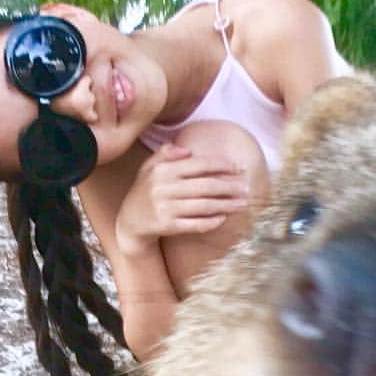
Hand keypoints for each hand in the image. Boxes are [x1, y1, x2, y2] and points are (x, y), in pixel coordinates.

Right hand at [115, 144, 249, 253]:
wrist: (129, 222)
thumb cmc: (145, 191)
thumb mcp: (149, 168)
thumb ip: (165, 154)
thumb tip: (186, 149)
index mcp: (163, 170)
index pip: (198, 164)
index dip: (221, 165)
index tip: (238, 168)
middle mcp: (164, 187)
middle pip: (205, 186)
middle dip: (229, 186)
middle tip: (247, 187)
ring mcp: (165, 208)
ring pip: (203, 206)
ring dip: (226, 205)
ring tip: (242, 204)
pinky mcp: (167, 226)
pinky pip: (194, 224)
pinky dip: (210, 222)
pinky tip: (223, 219)